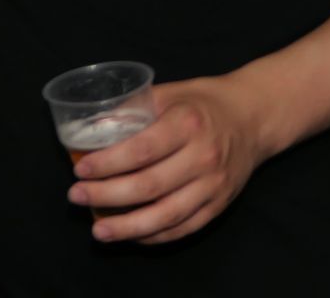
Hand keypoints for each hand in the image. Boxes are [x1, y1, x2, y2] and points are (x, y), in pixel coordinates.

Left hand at [70, 76, 269, 243]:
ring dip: (129, 226)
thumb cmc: (201, 103)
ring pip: (167, 214)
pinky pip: (185, 227)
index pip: (141, 150)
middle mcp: (203, 158)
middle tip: (76, 196)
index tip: (80, 169)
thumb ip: (130, 110)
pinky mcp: (220, 205)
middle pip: (149, 185)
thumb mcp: (166, 94)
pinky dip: (156, 235)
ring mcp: (214, 186)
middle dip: (107, 195)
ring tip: (98, 231)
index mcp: (186, 124)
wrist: (253, 119)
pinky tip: (132, 235)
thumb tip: (89, 129)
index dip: (108, 163)